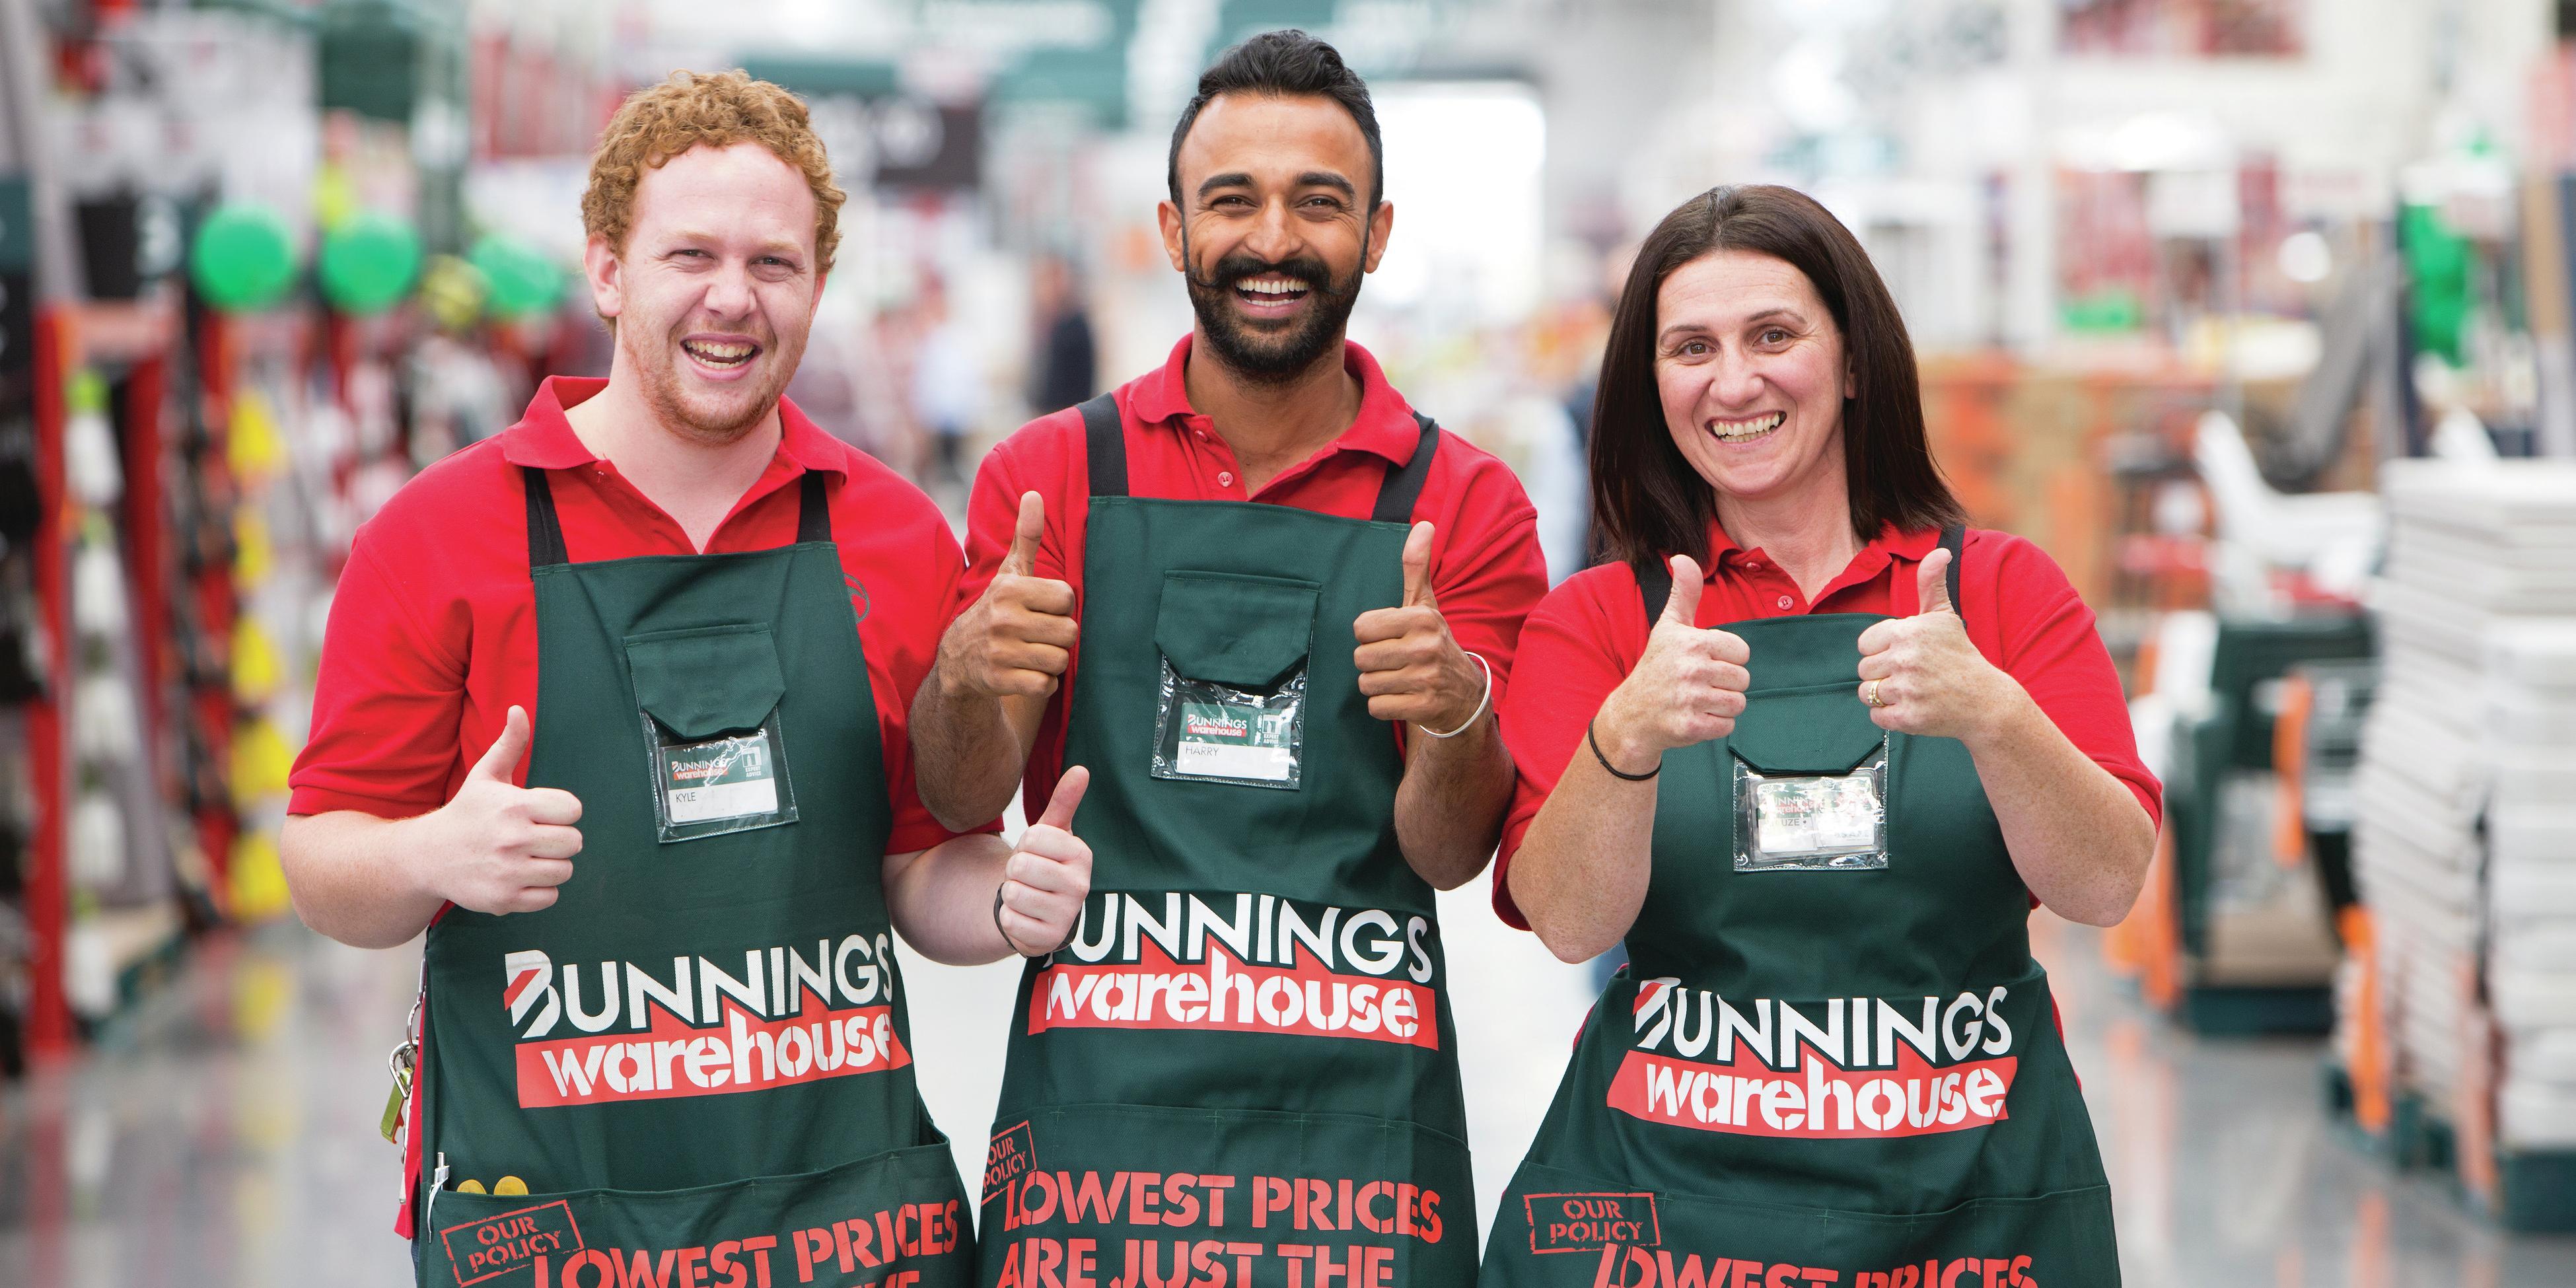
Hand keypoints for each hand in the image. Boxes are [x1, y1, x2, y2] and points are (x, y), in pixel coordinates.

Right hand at [426, 706, 582, 914]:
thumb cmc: (466, 812)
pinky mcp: (504, 899)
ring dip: (552, 865)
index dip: (562, 812)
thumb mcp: (485, 776)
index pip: (573, 810)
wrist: (427, 856)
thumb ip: (509, 743)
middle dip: (560, 840)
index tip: (544, 813)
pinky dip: (540, 890)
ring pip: (564, 871)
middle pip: (574, 843)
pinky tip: (520, 877)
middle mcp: (513, 839)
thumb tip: (518, 709)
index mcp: (514, 806)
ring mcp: (508, 871)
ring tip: (529, 857)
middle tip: (538, 838)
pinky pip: (550, 898)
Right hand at [938, 491, 1077, 700]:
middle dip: (1058, 636)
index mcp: (1011, 589)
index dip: (1060, 607)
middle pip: (1069, 632)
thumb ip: (1025, 536)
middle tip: (1037, 634)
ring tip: (1031, 652)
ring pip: (1060, 660)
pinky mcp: (1000, 681)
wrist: (958, 659)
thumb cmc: (997, 609)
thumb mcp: (1009, 574)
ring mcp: (1000, 651)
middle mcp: (1004, 619)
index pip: (1067, 598)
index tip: (1041, 609)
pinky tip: (1025, 672)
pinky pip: (1046, 685)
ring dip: (1052, 661)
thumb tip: (1035, 494)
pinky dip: (1042, 682)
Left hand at [998, 767, 1093, 955]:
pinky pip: (1009, 920)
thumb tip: (1081, 769)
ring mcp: (1066, 916)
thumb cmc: (1044, 865)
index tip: (1035, 853)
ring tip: (1026, 895)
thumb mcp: (1052, 834)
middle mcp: (1080, 886)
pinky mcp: (1047, 940)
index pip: (1033, 837)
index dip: (1024, 844)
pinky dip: (1009, 918)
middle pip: (1021, 865)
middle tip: (1027, 877)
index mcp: (1082, 855)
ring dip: (1011, 894)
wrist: (1039, 911)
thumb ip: (1064, 802)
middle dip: (1014, 870)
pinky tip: (1024, 916)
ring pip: (1013, 893)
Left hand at [1353, 522, 1485, 731]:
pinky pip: (1377, 707)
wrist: (1465, 695)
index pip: (1361, 627)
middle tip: (1394, 662)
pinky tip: (1403, 698)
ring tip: (1399, 679)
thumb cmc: (1434, 643)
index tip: (1390, 638)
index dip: (1370, 636)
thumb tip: (1423, 524)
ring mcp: (1426, 679)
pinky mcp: (1424, 707)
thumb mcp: (1426, 605)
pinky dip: (1384, 706)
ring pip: (1367, 684)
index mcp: (1421, 618)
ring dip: (1377, 685)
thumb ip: (1417, 567)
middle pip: (1361, 657)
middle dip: (1372, 663)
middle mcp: (1426, 647)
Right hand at [1596, 555, 1750, 764]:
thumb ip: (1684, 592)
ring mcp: (1690, 700)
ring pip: (1737, 703)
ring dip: (1721, 705)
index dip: (1727, 658)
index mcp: (1692, 642)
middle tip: (1699, 684)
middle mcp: (1691, 669)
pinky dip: (1714, 725)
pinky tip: (1694, 716)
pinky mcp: (1690, 727)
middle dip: (1725, 684)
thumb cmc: (1657, 666)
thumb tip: (1682, 556)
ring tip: (1698, 700)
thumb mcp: (1669, 626)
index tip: (1704, 661)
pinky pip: (1726, 726)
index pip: (1742, 652)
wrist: (1632, 713)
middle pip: (1742, 679)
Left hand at [1855, 548, 2017, 741]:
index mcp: (1908, 631)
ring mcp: (1907, 689)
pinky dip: (1890, 715)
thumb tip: (1940, 551)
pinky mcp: (1909, 718)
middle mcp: (1905, 658)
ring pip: (1866, 693)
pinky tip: (1913, 707)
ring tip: (1912, 690)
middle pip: (1864, 669)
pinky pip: (1876, 716)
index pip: (1864, 644)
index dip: (1881, 650)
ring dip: (1884, 695)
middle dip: (1883, 673)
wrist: (1986, 701)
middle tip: (1913, 675)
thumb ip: (1931, 584)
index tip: (1905, 654)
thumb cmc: (1960, 656)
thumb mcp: (1944, 617)